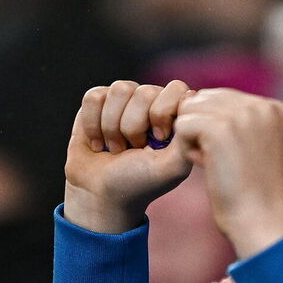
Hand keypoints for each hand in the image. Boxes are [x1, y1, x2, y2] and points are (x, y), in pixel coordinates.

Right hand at [63, 80, 193, 233]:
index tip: (158, 139)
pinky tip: (98, 142)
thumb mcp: (171, 168)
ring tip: (117, 148)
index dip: (162, 113)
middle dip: (135, 127)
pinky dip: (93, 125)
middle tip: (134, 149)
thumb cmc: (139, 182)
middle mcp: (152, 103)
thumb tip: (189, 110)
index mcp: (176, 115)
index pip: (176, 89)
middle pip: (144, 92)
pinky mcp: (98, 102)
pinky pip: (95, 97)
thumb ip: (187, 141)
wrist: (100, 193)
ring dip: (113, 126)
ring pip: (119, 90)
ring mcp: (125, 101)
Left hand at [172, 89, 282, 256]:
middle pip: (206, 99)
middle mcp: (263, 105)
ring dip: (192, 138)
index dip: (217, 129)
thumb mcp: (260, 149)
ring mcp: (243, 114)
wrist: (263, 223)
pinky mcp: (220, 128)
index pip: (226, 98)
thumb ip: (242, 123)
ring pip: (191, 109)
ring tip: (213, 164)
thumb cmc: (256, 196)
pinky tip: (205, 167)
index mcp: (277, 109)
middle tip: (220, 162)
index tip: (236, 159)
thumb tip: (197, 101)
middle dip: (202, 129)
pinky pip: (182, 126)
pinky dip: (186, 149)